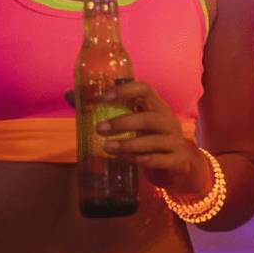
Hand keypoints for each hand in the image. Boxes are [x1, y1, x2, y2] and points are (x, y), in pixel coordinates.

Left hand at [96, 81, 210, 196]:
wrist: (182, 163)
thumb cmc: (153, 139)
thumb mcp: (138, 124)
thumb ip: (113, 113)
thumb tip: (70, 95)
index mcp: (158, 107)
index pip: (145, 89)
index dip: (125, 90)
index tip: (103, 98)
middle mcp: (169, 121)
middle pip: (148, 118)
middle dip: (122, 122)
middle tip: (99, 128)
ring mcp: (175, 141)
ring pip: (153, 141)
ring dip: (128, 144)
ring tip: (106, 147)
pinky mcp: (178, 161)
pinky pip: (158, 160)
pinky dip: (141, 160)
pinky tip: (127, 160)